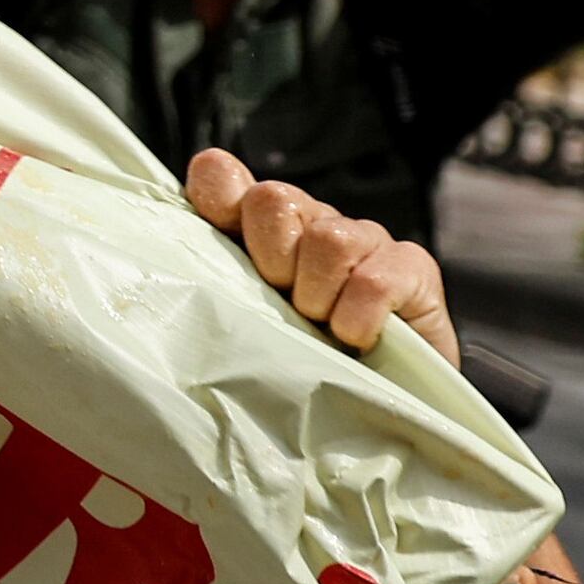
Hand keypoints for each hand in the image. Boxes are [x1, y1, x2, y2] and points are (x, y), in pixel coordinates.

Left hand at [186, 148, 457, 366]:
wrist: (382, 403)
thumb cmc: (303, 363)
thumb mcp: (245, 325)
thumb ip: (213, 288)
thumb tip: (173, 274)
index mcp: (261, 230)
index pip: (224, 181)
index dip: (218, 193)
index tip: (218, 219)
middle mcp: (311, 222)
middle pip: (274, 200)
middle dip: (271, 258)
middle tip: (283, 303)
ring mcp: (365, 240)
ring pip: (329, 239)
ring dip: (317, 296)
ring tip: (322, 328)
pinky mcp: (411, 266)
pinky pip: (374, 279)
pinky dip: (357, 318)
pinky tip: (356, 338)